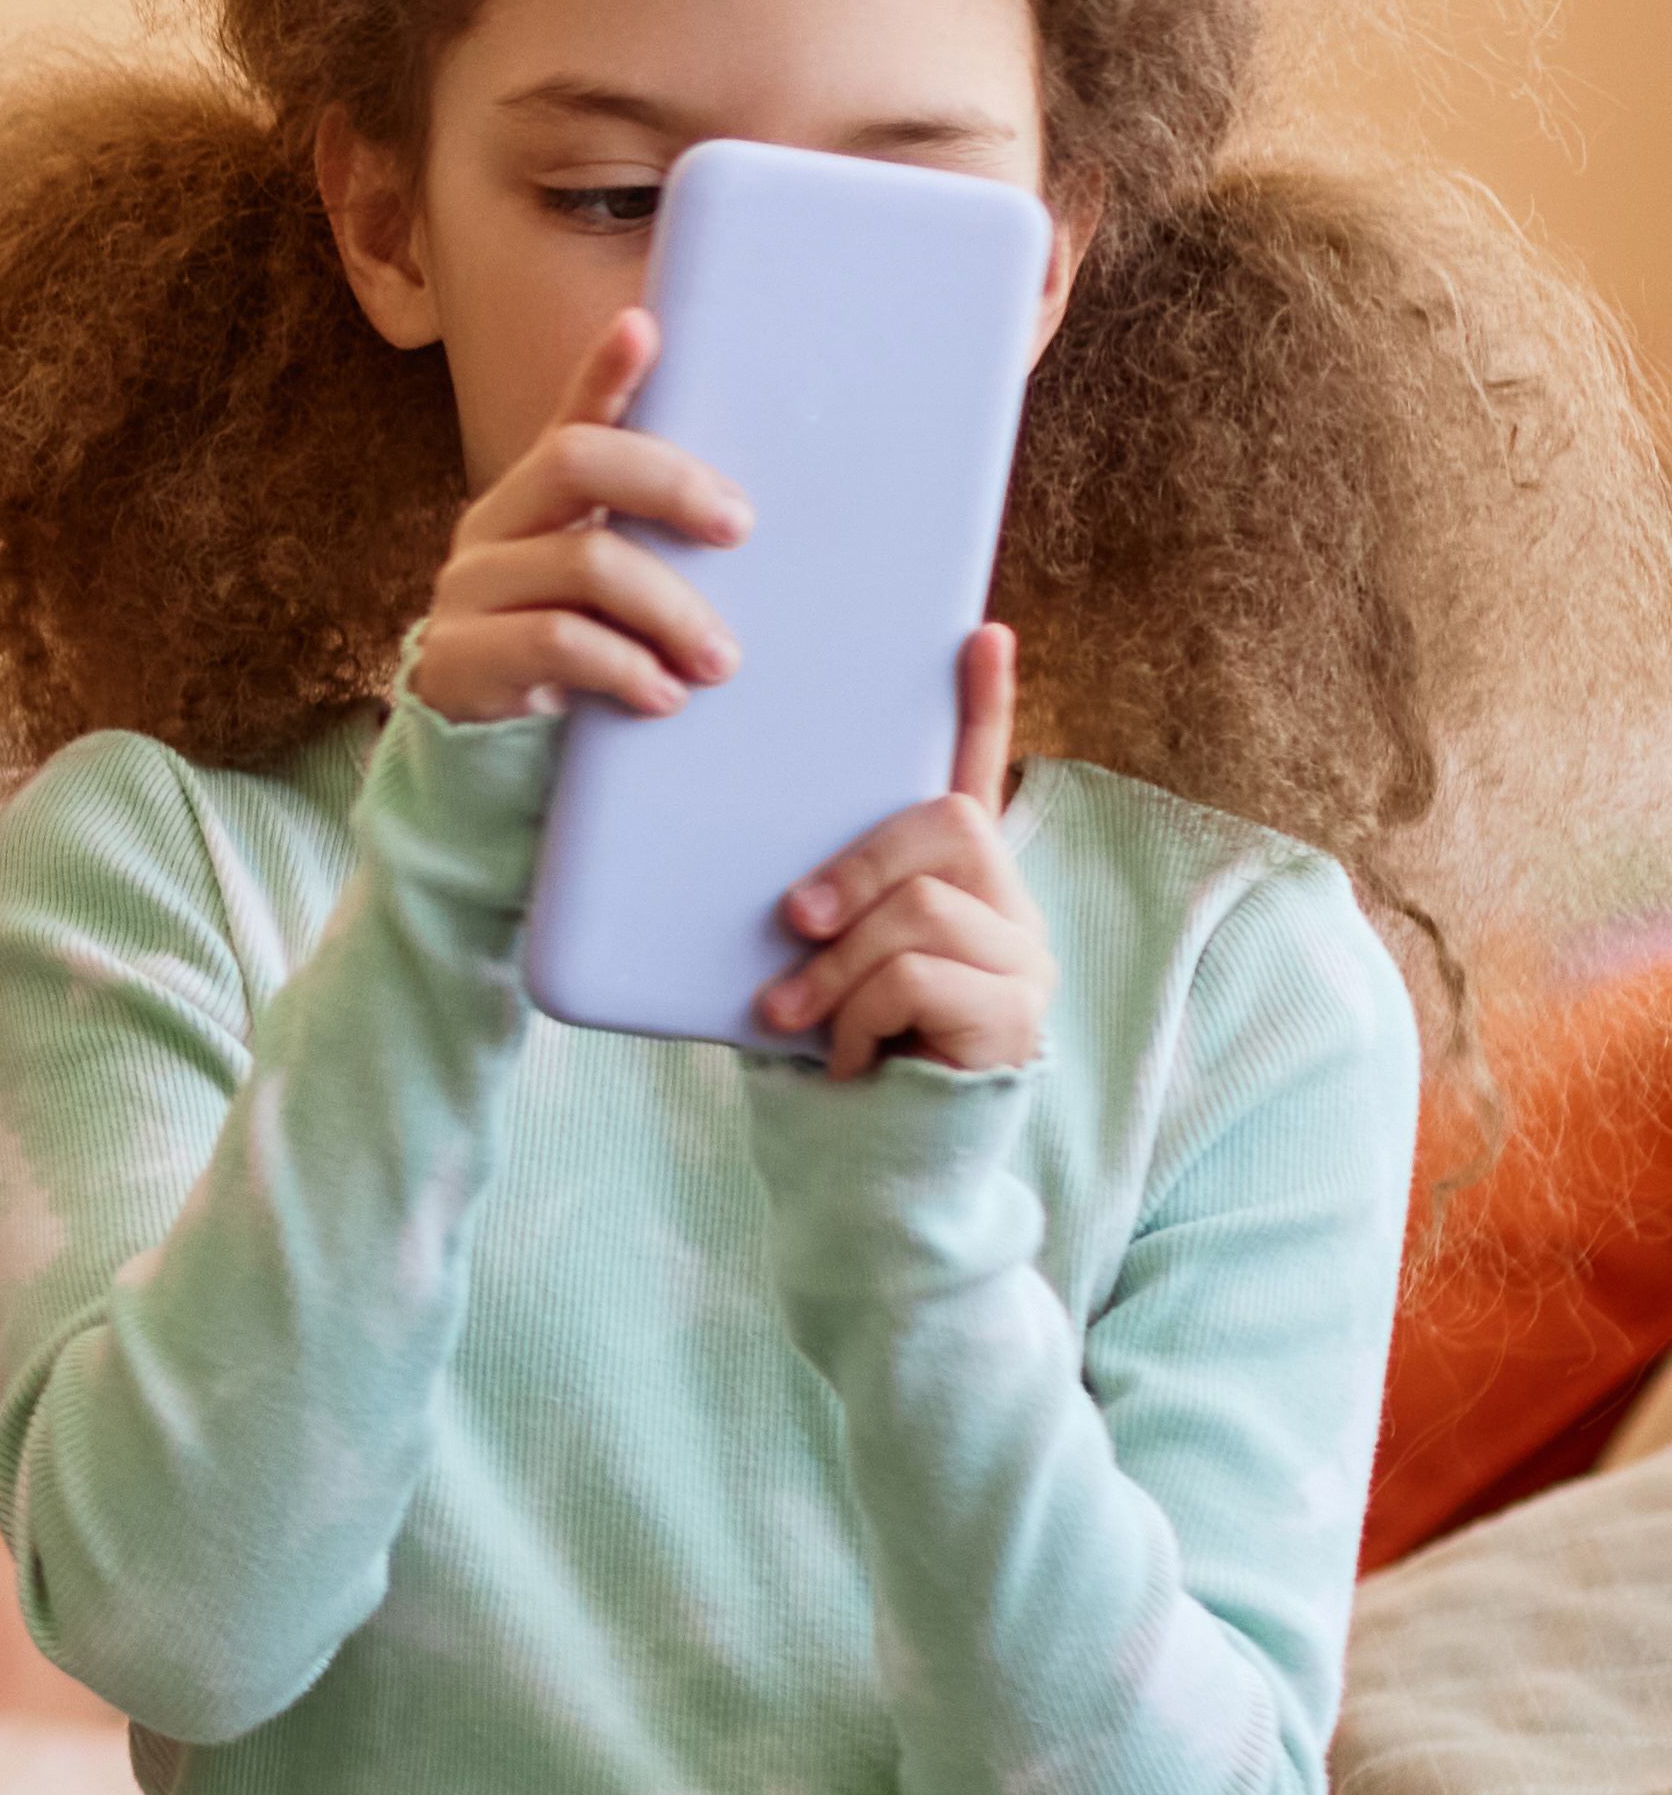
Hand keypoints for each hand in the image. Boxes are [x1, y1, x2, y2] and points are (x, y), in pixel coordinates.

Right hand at [405, 310, 751, 726]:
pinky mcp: (459, 654)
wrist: (490, 732)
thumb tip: (755, 513)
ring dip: (672, 611)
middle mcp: (492, 522)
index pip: (574, 417)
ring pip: (584, 562)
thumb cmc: (579, 640)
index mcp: (537, 493)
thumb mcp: (616, 582)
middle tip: (738, 529)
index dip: (606, 370)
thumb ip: (657, 536)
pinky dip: (627, 667)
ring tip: (719, 660)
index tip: (645, 327)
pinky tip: (663, 693)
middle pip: (575, 461)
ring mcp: (469, 586)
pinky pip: (557, 641)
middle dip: (671, 486)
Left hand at [757, 626, 1050, 1079]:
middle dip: (856, 869)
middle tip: (793, 924)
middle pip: (947, 826)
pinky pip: (919, 977)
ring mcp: (1023, 960)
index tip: (981, 634)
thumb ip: (812, 908)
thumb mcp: (815, 963)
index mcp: (955, 882)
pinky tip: (853, 1058)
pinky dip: (860, 1018)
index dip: (981, 707)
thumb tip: (771, 884)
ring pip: (922, 909)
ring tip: (801, 1017)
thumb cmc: (841, 1049)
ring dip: (837, 968)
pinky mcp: (1017, 1016)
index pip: (977, 775)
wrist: (879, 1160)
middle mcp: (1007, 906)